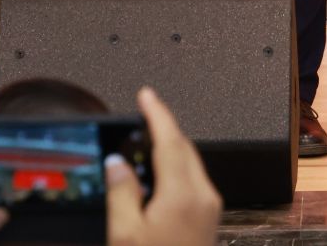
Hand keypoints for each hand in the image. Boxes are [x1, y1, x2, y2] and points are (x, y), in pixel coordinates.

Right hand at [107, 87, 220, 245]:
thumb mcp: (125, 235)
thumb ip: (121, 193)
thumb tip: (117, 162)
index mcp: (183, 194)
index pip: (170, 140)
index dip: (157, 113)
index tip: (146, 94)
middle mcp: (203, 196)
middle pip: (184, 148)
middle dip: (163, 129)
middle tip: (139, 117)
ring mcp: (210, 209)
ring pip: (190, 164)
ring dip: (169, 150)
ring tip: (141, 147)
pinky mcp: (209, 220)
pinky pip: (193, 181)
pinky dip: (174, 170)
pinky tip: (155, 179)